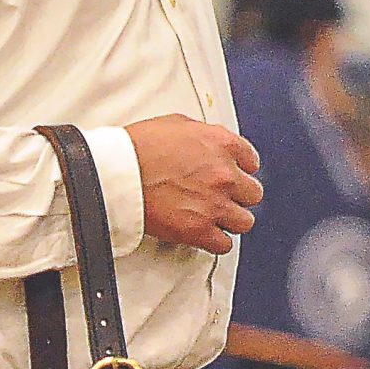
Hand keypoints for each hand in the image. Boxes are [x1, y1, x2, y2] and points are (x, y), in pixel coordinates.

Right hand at [125, 114, 262, 255]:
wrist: (117, 174)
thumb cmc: (137, 148)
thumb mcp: (176, 124)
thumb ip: (203, 136)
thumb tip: (208, 145)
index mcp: (221, 144)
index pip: (251, 160)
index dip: (240, 170)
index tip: (233, 175)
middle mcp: (224, 174)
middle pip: (252, 193)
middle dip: (237, 196)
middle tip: (221, 197)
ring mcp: (214, 203)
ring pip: (244, 221)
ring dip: (230, 220)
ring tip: (215, 218)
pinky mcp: (199, 229)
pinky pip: (223, 244)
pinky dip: (215, 242)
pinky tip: (206, 235)